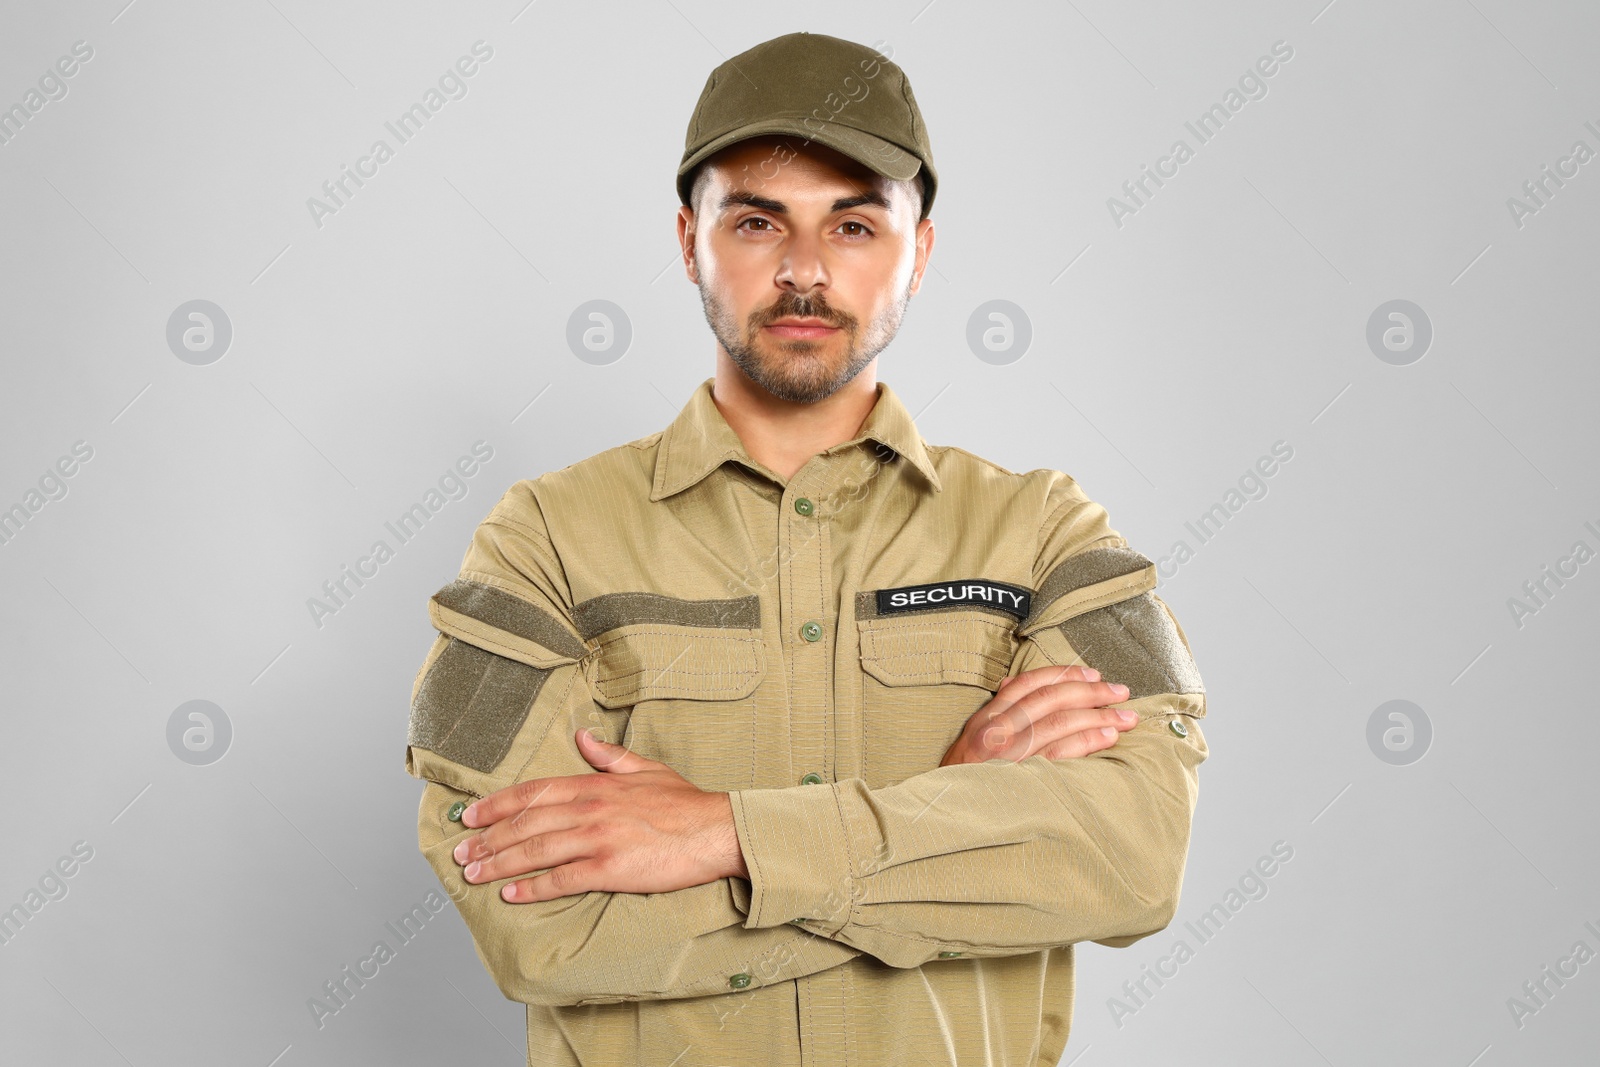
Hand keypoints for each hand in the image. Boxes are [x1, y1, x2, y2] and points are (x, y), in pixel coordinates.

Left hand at [451, 728, 747, 902]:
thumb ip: (610, 756)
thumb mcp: (646, 768)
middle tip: (460, 852)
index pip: (533, 792)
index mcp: (596, 784)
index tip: (470, 816)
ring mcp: (599, 839)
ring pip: (536, 851)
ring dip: (500, 863)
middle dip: (488, 838)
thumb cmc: (685, 804)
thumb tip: (583, 736)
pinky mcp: (611, 868)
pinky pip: (562, 880)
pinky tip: (512, 894)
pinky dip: (533, 888)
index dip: (497, 804)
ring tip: (474, 874)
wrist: (717, 831)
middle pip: (526, 823)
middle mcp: (590, 809)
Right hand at [940, 664, 1136, 766]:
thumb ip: (994, 714)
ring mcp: (1009, 754)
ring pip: (1060, 722)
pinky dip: (1087, 742)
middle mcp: (997, 730)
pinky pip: (1060, 754)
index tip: (1092, 674)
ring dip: (1098, 716)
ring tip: (1125, 718)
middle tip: (1120, 692)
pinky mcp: (1022, 778)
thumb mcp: (969, 741)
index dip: (1063, 675)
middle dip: (1090, 692)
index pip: (1028, 684)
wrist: (944, 816)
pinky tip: (1108, 738)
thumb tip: (1013, 685)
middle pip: (1050, 699)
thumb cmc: (961, 780)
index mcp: (985, 718)